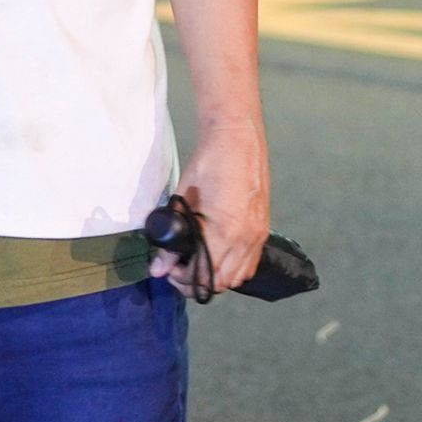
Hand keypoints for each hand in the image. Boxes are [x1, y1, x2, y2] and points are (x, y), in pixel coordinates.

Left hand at [159, 122, 269, 295]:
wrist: (237, 138)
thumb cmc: (208, 162)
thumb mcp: (183, 199)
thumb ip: (171, 239)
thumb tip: (157, 268)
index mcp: (225, 231)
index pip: (204, 277)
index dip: (182, 280)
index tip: (168, 269)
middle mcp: (246, 239)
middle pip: (222, 283)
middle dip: (197, 282)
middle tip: (178, 268)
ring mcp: (259, 235)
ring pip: (238, 277)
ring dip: (216, 277)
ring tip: (196, 261)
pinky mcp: (264, 229)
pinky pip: (250, 263)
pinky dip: (233, 267)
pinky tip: (216, 254)